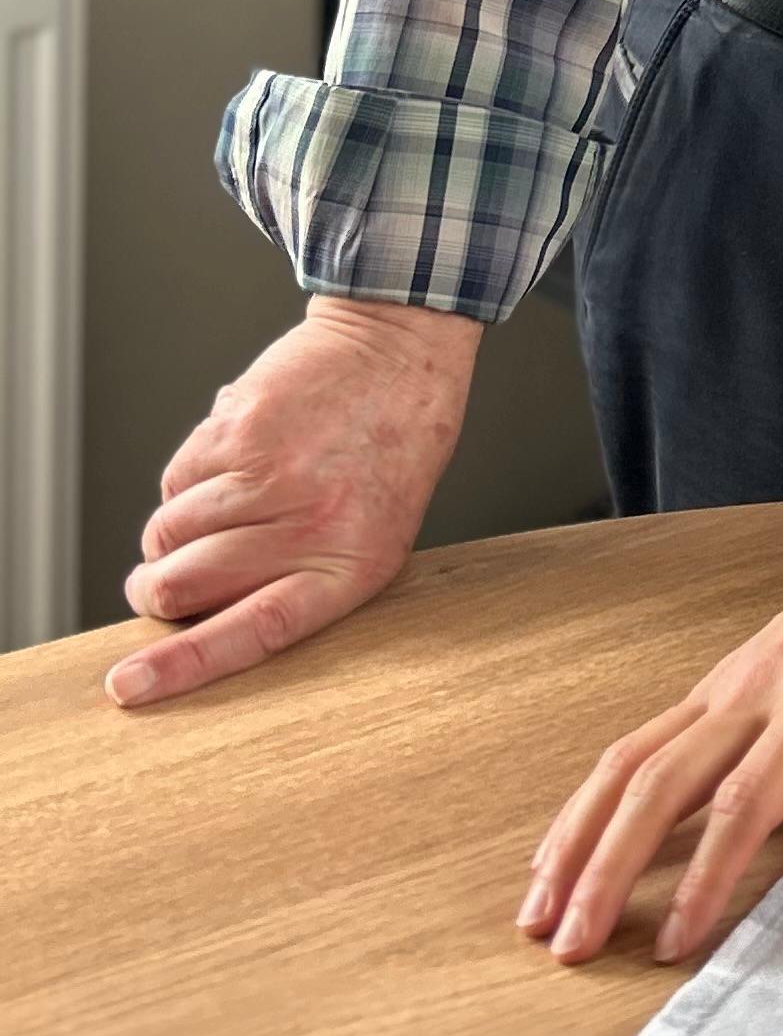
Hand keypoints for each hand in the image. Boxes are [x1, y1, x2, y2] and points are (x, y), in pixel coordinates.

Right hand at [109, 294, 482, 706]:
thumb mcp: (373, 534)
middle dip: (155, 592)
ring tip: (213, 512)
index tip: (130, 685)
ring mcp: (271, 473)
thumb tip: (197, 622)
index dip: (184, 665)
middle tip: (155, 585)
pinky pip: (174, 482)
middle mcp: (311, 521)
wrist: (399, 350)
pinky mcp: (239, 429)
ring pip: (167, 535)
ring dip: (169, 536)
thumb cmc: (390, 449)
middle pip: (186, 586)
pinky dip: (186, 484)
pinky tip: (229, 466)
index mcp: (353, 563)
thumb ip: (298, 580)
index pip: (255, 630)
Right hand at [520, 494, 782, 966]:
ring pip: (630, 760)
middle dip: (610, 868)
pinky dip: (591, 798)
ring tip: (538, 912)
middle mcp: (754, 690)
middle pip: (663, 784)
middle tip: (572, 944)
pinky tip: (561, 849)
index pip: (747, 800)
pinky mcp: (710, 688)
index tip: (673, 943)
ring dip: (579, 837)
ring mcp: (723, 686)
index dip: (707, 875)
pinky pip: (638, 743)